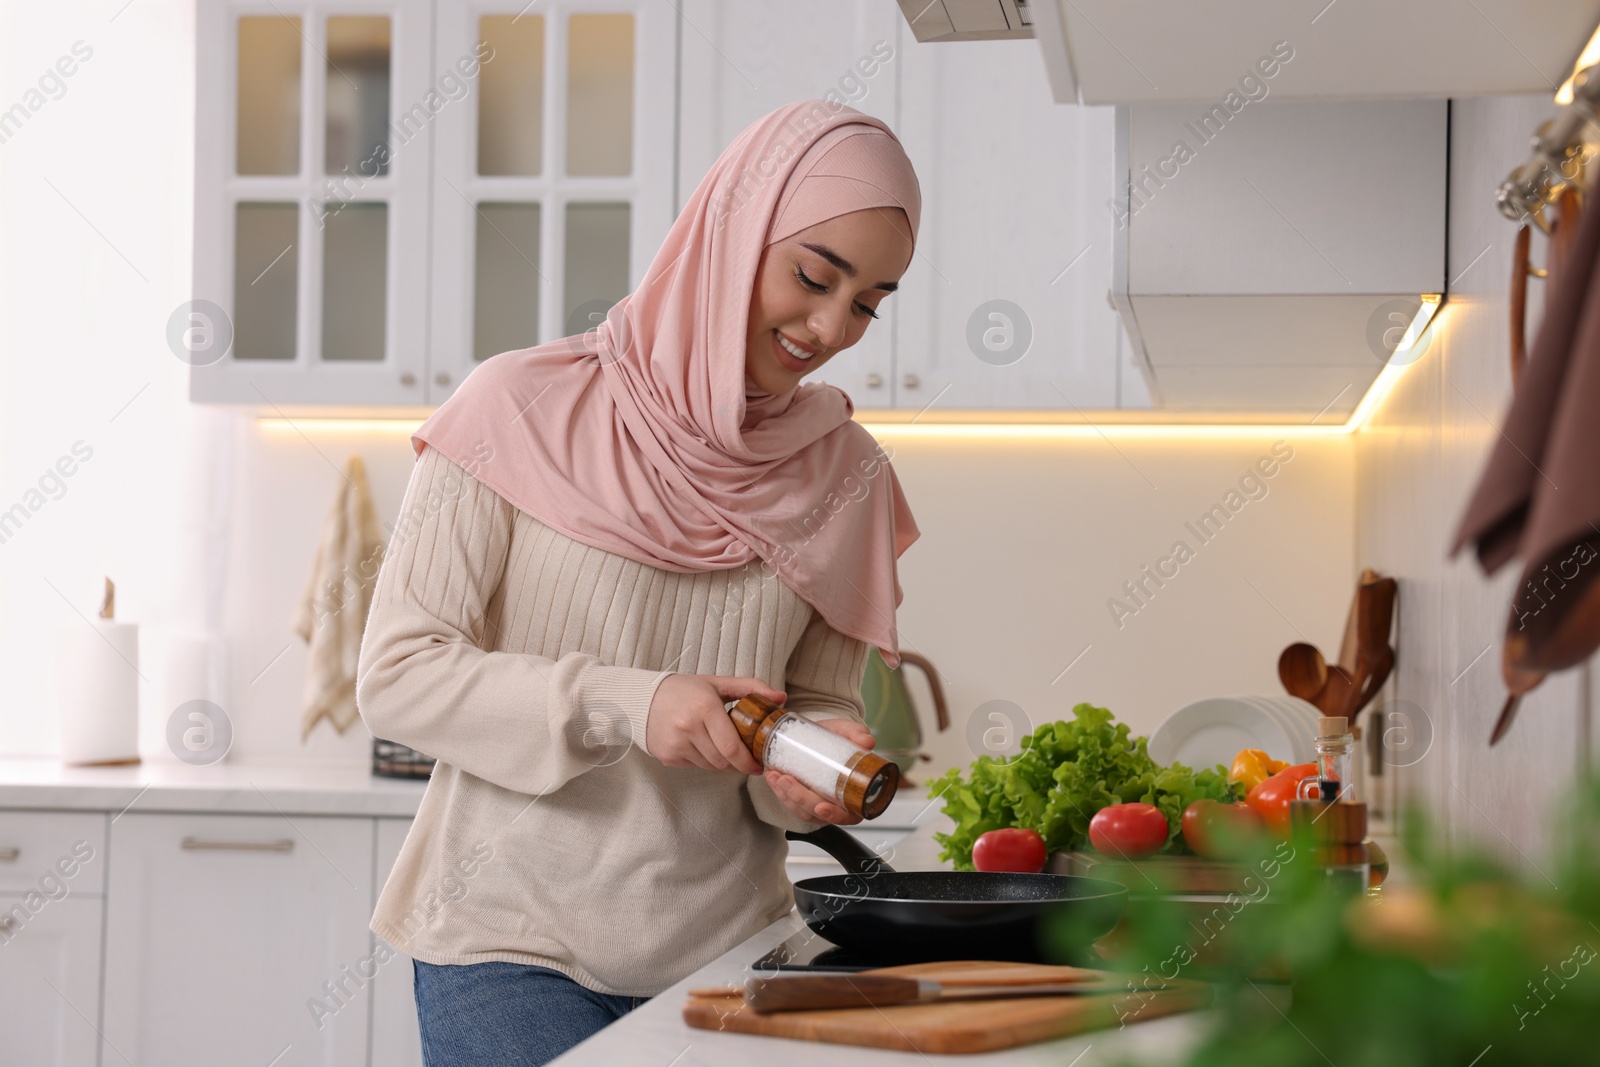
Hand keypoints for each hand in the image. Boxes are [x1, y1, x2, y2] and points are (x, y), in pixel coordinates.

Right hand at [645, 674, 784, 773]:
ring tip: (720, 747)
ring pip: (710, 766)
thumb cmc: (685, 691)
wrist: (644, 698)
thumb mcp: (718, 684)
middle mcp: (688, 727)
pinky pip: (695, 766)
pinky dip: (703, 760)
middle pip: (723, 761)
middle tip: (745, 759)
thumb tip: (781, 698)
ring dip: (721, 762)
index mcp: (705, 708)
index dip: (748, 762)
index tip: (759, 765)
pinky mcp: (667, 756)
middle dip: (737, 763)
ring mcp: (676, 744)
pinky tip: (700, 745)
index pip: (732, 747)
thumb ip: (751, 688)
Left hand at [764, 718, 876, 825]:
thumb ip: (857, 734)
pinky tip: (772, 777)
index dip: (834, 814)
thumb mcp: (848, 731)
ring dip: (786, 795)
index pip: (847, 815)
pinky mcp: (803, 799)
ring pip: (801, 810)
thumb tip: (867, 742)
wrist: (822, 734)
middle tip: (786, 781)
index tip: (821, 806)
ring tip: (775, 776)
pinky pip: (790, 802)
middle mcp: (837, 804)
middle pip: (818, 813)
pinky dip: (779, 791)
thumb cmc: (839, 738)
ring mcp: (819, 802)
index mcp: (855, 795)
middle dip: (800, 799)